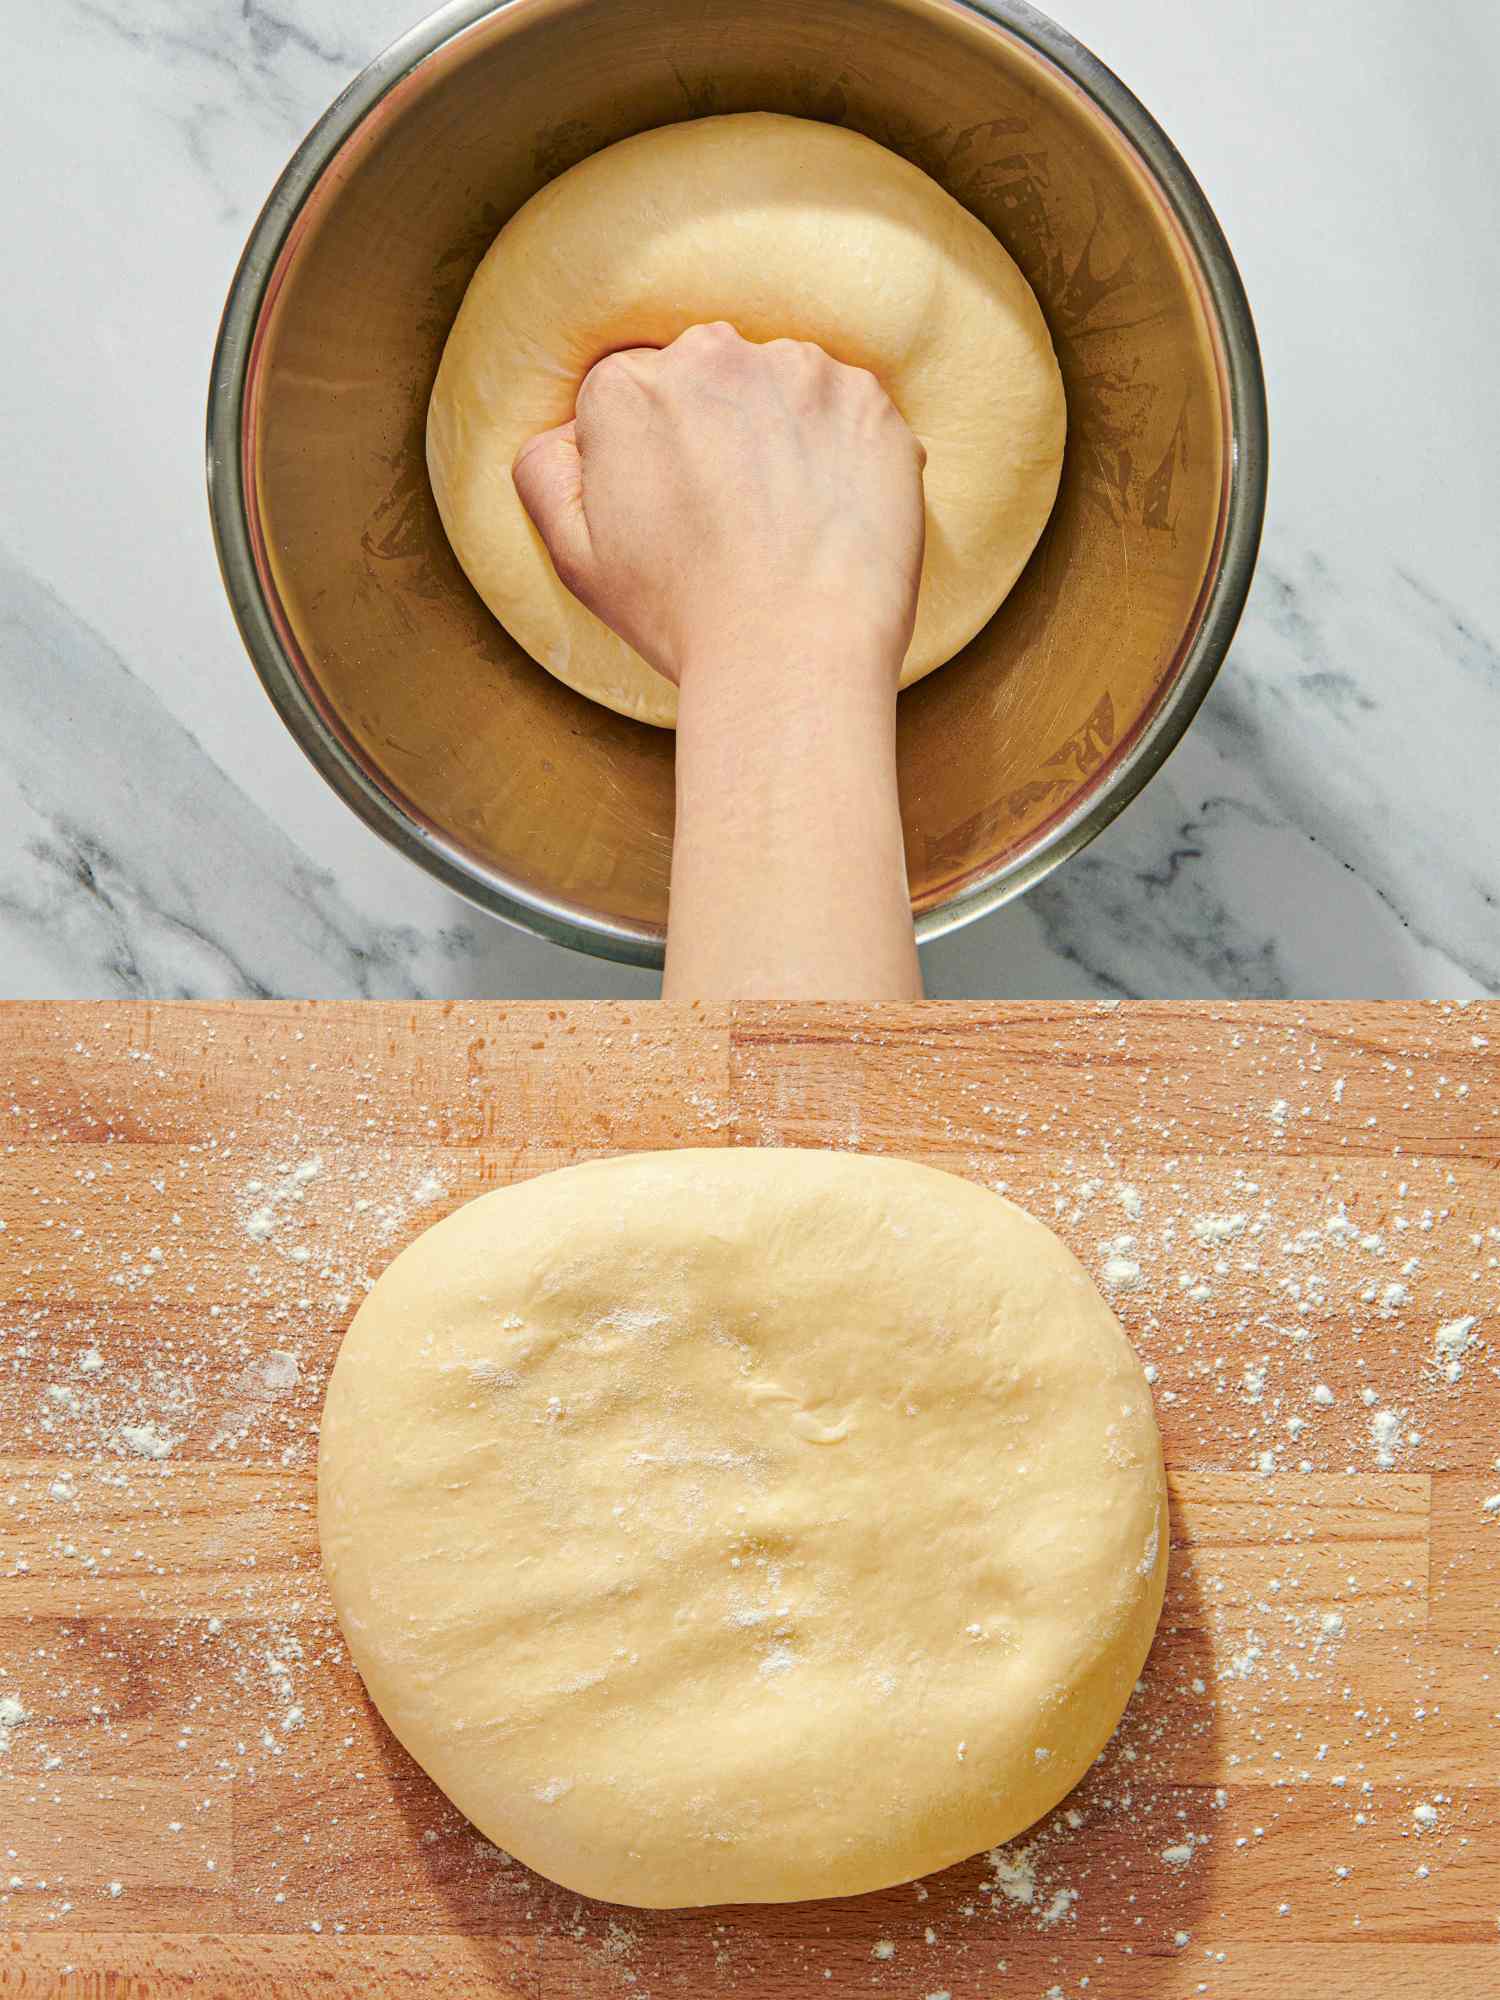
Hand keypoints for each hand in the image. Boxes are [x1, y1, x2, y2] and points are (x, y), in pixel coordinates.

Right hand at [512, 322, 926, 688]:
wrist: (794, 657)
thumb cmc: (682, 617)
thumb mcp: (574, 557)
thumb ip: (545, 472)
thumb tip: (567, 431)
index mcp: (627, 386)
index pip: (634, 391)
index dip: (653, 455)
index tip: (678, 509)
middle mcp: (711, 355)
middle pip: (707, 376)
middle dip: (715, 430)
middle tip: (732, 518)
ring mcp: (799, 372)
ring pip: (780, 387)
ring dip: (781, 434)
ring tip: (786, 520)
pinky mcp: (868, 400)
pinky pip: (847, 411)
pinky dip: (842, 450)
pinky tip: (830, 513)